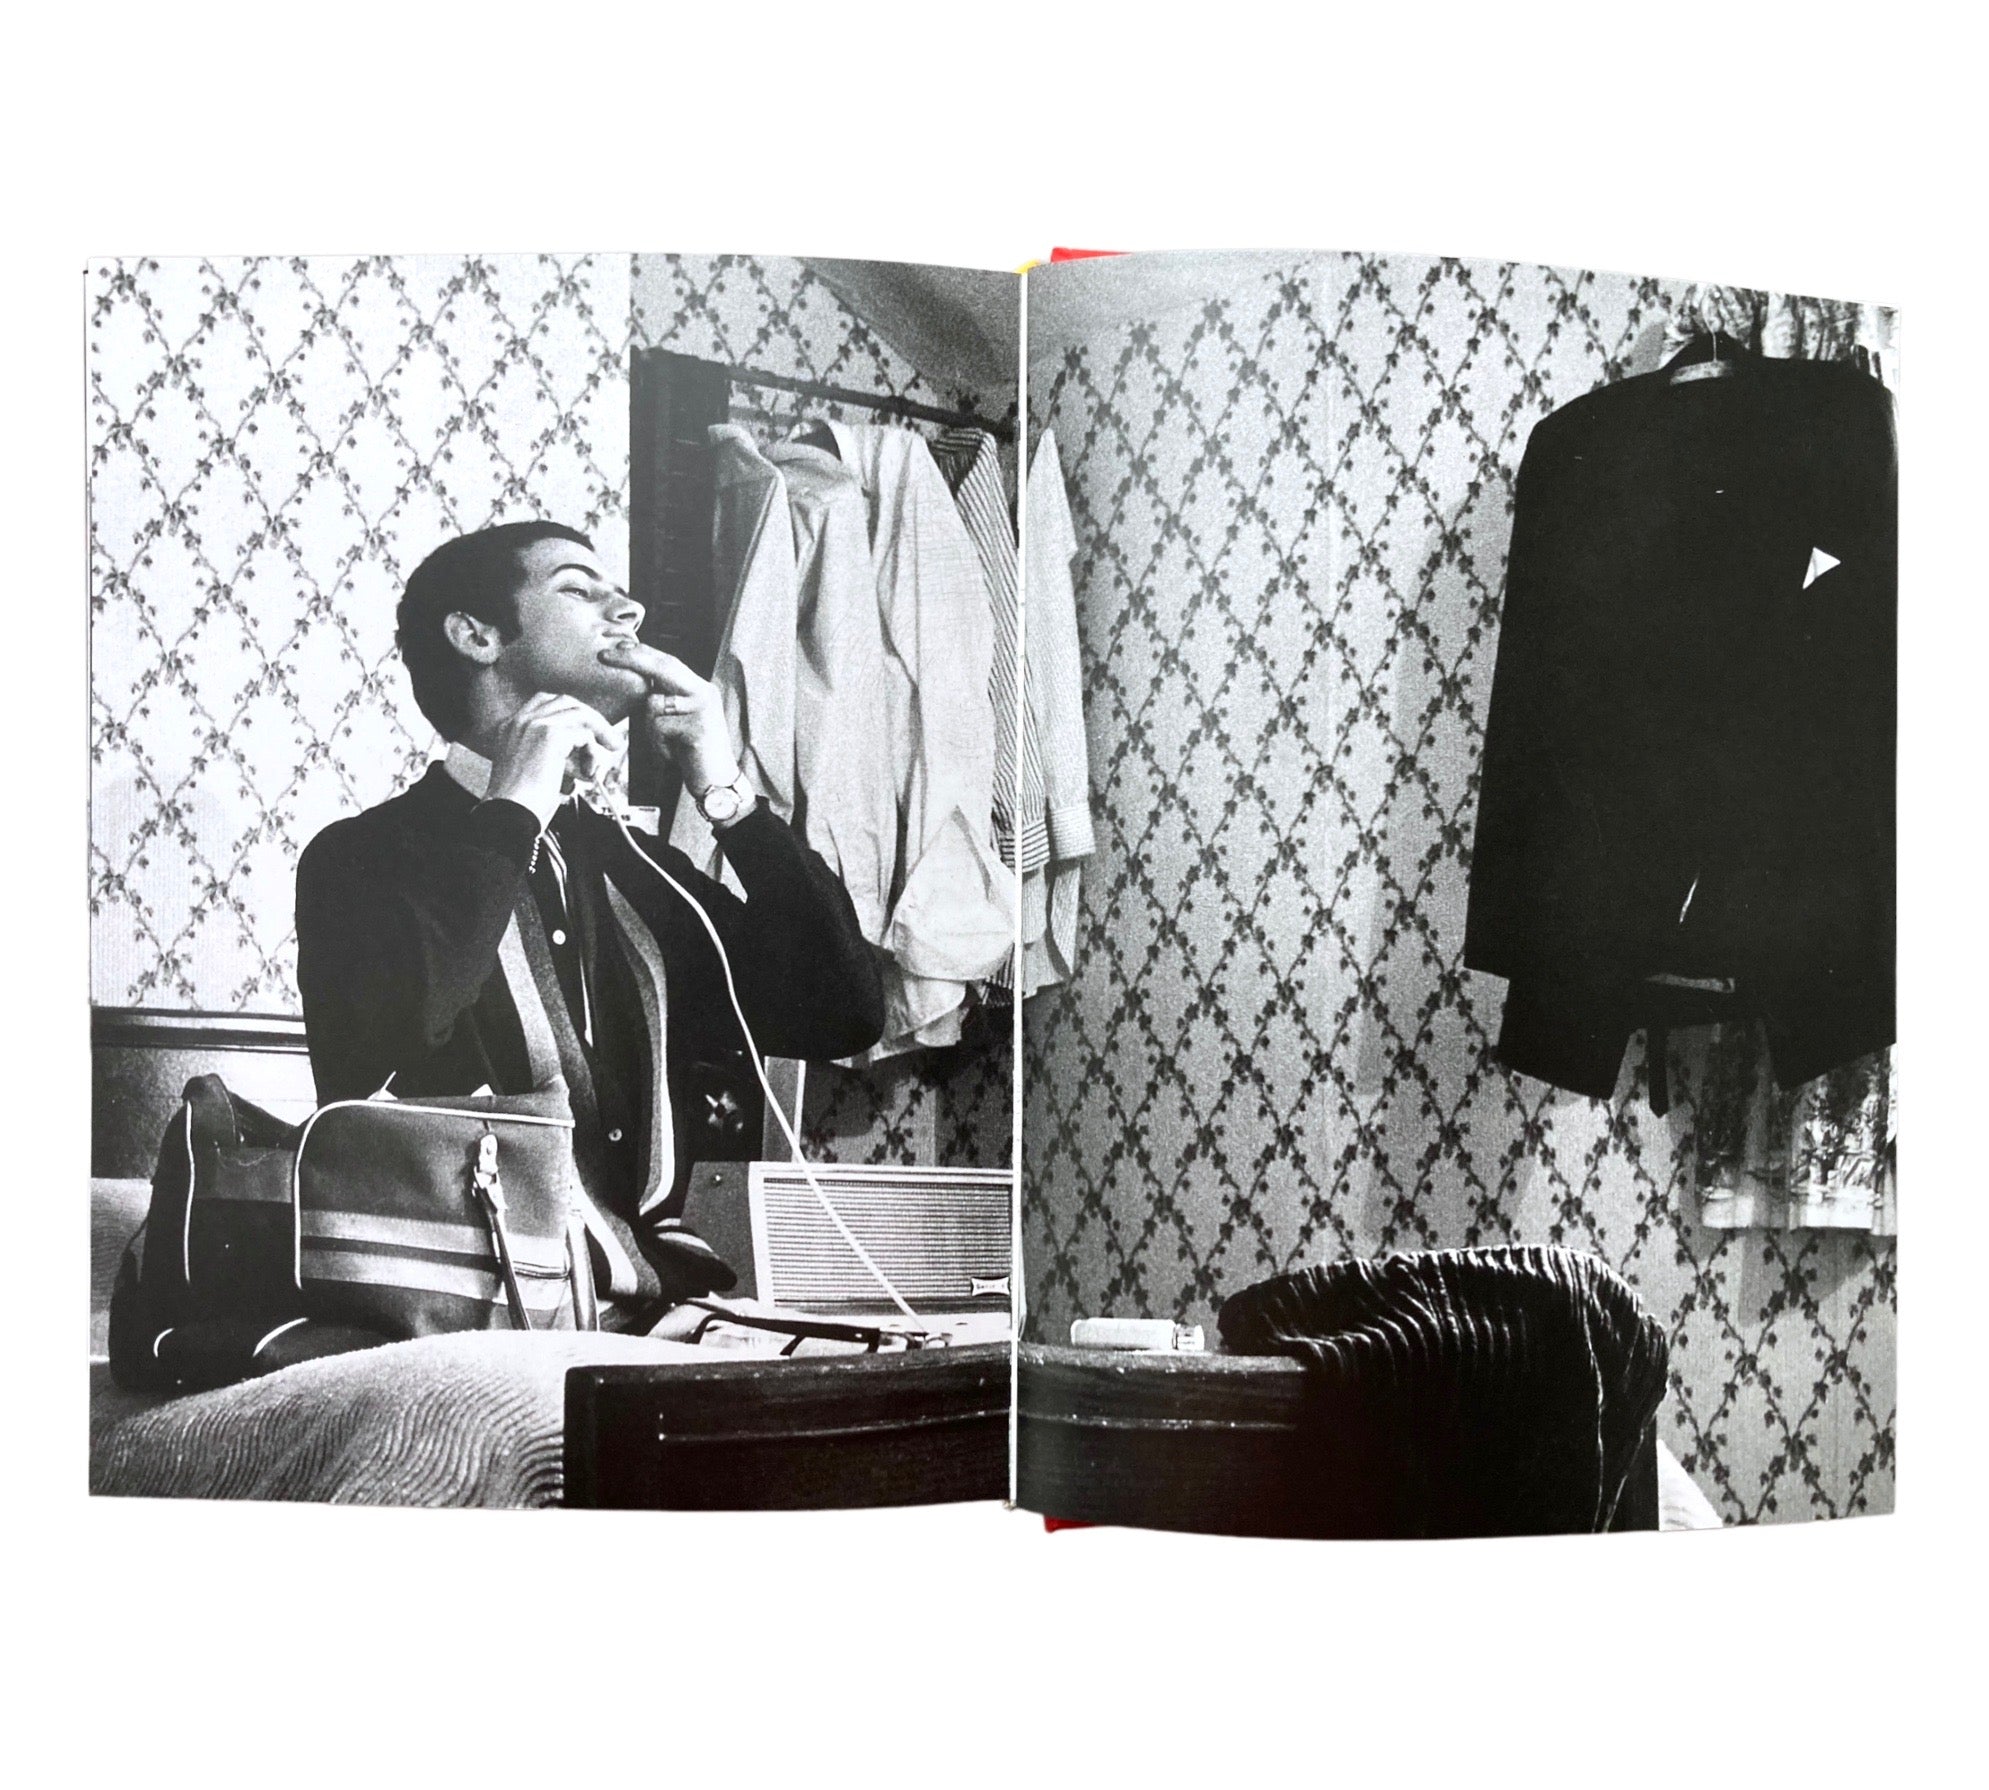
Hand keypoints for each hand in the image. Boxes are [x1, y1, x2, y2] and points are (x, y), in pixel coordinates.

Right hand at [482, 693, 619, 827]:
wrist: (509, 814)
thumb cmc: (521, 803)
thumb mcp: (532, 769)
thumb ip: (552, 753)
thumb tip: (584, 752)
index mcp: (510, 727)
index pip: (544, 703)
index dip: (570, 715)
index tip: (586, 730)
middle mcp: (520, 721)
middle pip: (565, 702)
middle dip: (590, 718)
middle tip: (607, 737)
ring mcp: (534, 725)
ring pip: (579, 714)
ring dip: (600, 731)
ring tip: (611, 747)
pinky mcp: (550, 735)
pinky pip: (584, 734)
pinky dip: (592, 752)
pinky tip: (589, 772)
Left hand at [597, 639, 740, 794]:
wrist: (718, 784)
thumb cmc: (693, 754)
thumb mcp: (679, 720)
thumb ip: (665, 699)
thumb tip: (635, 679)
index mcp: (700, 688)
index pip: (669, 661)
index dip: (642, 652)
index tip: (617, 647)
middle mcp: (704, 692)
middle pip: (663, 667)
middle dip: (631, 660)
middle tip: (604, 656)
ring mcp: (703, 708)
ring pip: (653, 702)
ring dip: (650, 729)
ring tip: (666, 746)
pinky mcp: (698, 727)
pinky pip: (659, 727)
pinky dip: (658, 744)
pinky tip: (672, 756)